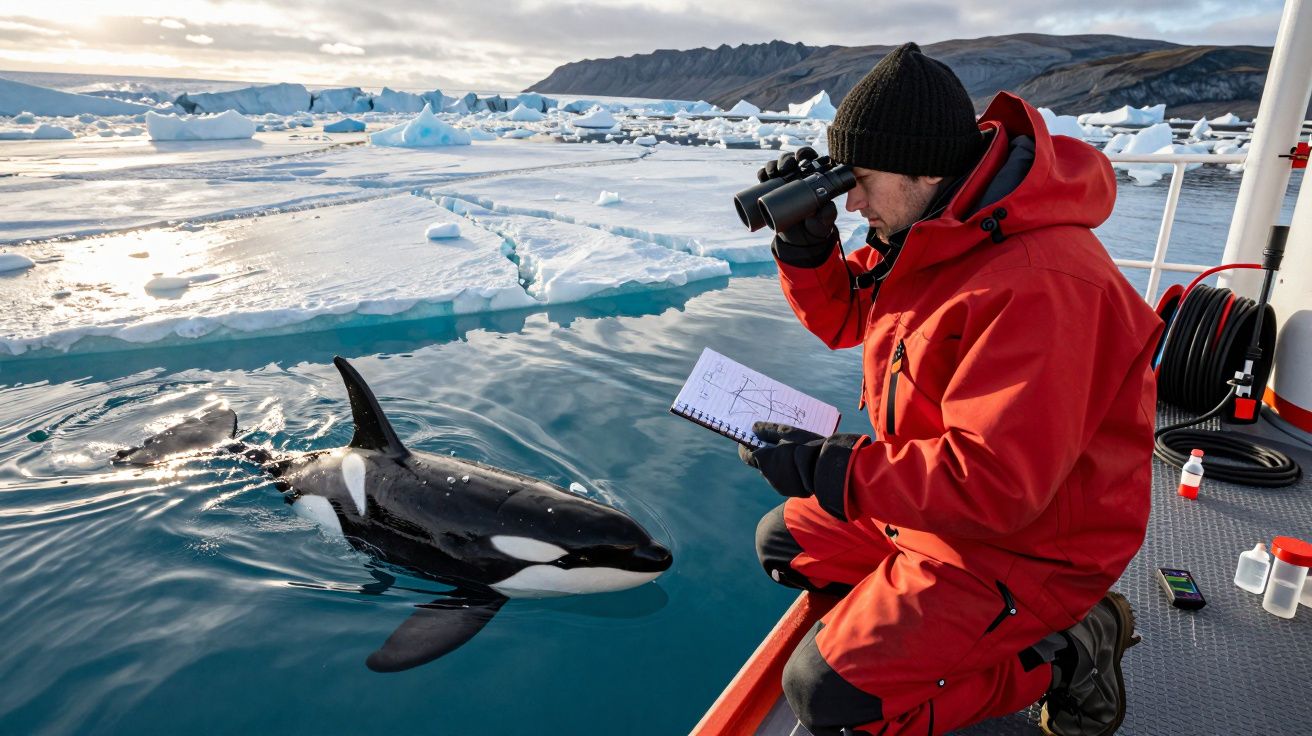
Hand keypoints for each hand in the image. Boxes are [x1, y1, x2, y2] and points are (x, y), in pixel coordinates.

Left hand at [739, 422, 824, 498]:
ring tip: (796, 457)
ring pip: (773, 473)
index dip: (747, 447)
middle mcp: (766, 475)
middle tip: (781, 446)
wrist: (826, 469)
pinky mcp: (789, 492)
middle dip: (767, 456)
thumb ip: (768, 430)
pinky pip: (784, 481)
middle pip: (761, 464)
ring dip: (779, 466)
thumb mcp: (788, 433)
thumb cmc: (806, 446)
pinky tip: (802, 468)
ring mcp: (778, 485)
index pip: (746, 455)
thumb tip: (754, 428)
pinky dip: (789, 475)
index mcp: (763, 459)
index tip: (752, 440)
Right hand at [759, 148, 839, 264]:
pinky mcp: (771, 190)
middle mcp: (798, 176)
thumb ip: (828, 213)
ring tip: (773, 173)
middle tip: (786, 168)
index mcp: (814, 177)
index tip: (801, 159)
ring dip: (773, 165)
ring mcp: (783, 182)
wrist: (799, 240)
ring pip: (777, 166)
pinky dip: (762, 174)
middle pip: (791, 160)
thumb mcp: (824, 220)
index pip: (810, 159)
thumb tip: (825, 205)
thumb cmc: (816, 226)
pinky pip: (765, 178)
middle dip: (787, 159)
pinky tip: (763, 176)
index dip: (805, 153)